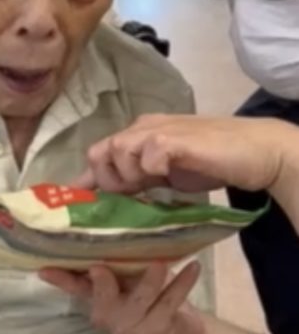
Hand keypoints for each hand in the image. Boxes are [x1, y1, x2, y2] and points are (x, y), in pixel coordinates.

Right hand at [39, 261, 205, 333]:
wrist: (177, 329)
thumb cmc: (146, 295)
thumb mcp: (124, 276)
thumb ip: (111, 258)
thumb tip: (98, 222)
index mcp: (96, 299)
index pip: (75, 287)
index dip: (60, 278)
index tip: (44, 268)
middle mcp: (108, 316)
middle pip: (103, 297)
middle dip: (103, 282)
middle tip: (103, 266)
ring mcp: (131, 327)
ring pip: (139, 299)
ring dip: (151, 280)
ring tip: (161, 262)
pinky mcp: (156, 330)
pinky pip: (169, 302)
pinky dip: (182, 284)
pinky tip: (192, 266)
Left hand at [78, 115, 289, 195]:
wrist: (252, 150)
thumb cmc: (209, 162)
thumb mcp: (163, 174)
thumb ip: (137, 179)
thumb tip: (108, 196)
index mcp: (137, 135)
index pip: (99, 153)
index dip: (87, 180)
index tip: (81, 205)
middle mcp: (142, 128)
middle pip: (99, 151)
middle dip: (108, 179)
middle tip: (132, 194)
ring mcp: (156, 131)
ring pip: (117, 150)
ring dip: (128, 175)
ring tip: (152, 184)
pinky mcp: (173, 139)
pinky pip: (147, 153)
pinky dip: (151, 168)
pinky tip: (167, 175)